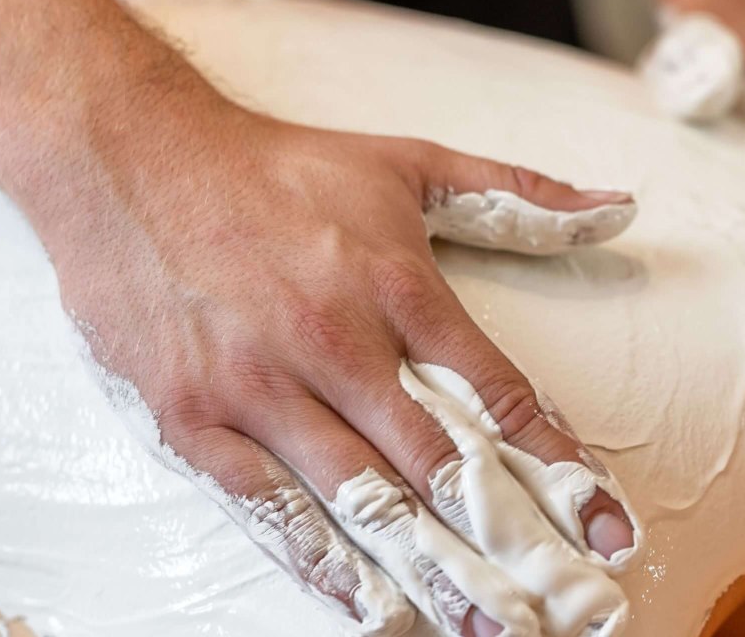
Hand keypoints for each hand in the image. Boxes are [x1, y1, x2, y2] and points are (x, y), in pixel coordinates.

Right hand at [27, 99, 637, 635]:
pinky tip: (376, 611)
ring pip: (364, 501)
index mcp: (395, 285)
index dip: (561, 470)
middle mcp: (334, 341)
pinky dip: (326, 567)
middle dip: (516, 546)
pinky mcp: (192, 418)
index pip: (497, 396)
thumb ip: (517, 198)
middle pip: (443, 467)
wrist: (126, 156)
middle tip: (575, 609)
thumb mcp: (408, 165)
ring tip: (493, 629)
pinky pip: (270, 509)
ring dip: (436, 574)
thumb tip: (619, 210)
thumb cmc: (275, 169)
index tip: (611, 531)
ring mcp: (259, 387)